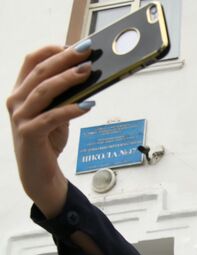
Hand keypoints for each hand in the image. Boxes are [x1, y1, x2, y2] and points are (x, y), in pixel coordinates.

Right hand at [6, 43, 92, 217]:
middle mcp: (15, 100)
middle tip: (87, 52)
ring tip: (88, 72)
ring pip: (44, 90)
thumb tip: (87, 76)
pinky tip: (88, 105)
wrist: (39, 174)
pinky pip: (52, 117)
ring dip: (68, 79)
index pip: (31, 61)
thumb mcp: (57, 114)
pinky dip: (71, 109)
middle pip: (40, 71)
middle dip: (64, 59)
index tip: (74, 45)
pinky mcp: (29, 133)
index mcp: (20, 91)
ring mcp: (20, 117)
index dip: (52, 50)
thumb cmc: (48, 141)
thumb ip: (65, 97)